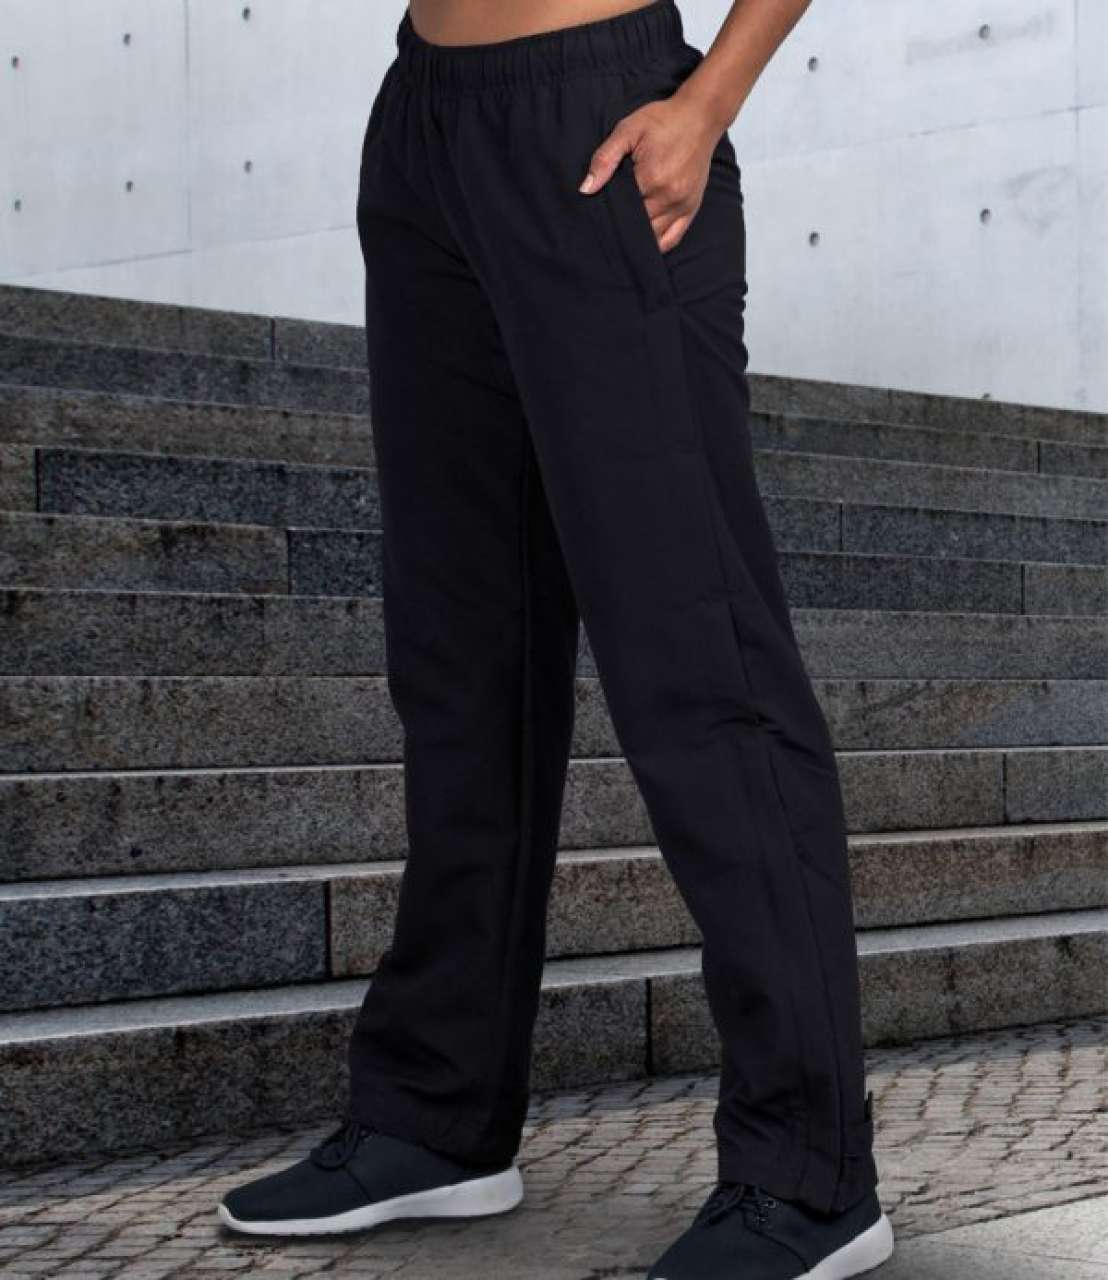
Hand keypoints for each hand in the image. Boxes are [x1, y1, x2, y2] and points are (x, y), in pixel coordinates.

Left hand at [578, 88, 724, 252]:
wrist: (700, 115)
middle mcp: (668, 196)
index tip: (599, 215)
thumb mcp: (628, 130)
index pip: (622, 211)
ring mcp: (682, 205)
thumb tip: (586, 189)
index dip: (609, 215)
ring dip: (638, 239)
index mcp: (651, 178)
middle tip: (608, 226)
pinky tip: (644, 242)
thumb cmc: (663, 120)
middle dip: (622, 227)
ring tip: (624, 234)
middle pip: (637, 227)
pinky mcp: (692, 208)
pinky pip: (673, 239)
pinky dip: (658, 244)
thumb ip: (605, 158)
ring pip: (653, 238)